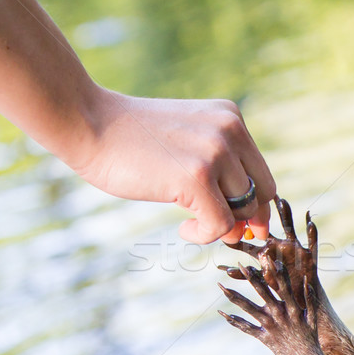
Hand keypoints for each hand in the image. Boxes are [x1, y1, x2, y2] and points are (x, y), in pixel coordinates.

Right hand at [70, 90, 275, 243]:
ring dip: (220, 227)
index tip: (243, 225)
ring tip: (190, 223)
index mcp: (230, 118)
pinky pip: (220, 225)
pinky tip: (182, 228)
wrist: (90, 123)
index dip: (257, 205)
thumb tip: (245, 225)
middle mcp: (230, 131)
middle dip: (247, 219)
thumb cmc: (133, 141)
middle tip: (223, 231)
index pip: (262, 172)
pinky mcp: (197, 178)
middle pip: (263, 192)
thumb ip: (219, 170)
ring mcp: (215, 153)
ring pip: (244, 211)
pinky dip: (204, 236)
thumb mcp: (187, 143)